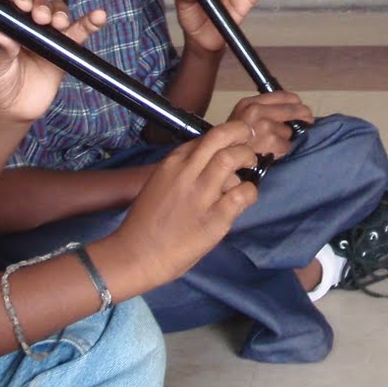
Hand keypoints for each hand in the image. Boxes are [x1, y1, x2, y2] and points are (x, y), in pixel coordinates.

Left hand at [0, 0, 106, 123]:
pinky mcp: (62, 50)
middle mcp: (26, 25)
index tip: (23, 4)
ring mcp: (45, 36)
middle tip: (41, 18)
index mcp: (3, 23)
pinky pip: (78, 34)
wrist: (10, 111)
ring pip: (58, 15)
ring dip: (61, 14)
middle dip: (42, 6)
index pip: (12, 1)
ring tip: (60, 23)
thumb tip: (0, 33)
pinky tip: (99, 16)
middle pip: (39, 5)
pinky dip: (89, 24)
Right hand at [97, 121, 259, 293]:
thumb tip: (210, 165)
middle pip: (220, 136)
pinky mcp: (215, 218)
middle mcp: (186, 173)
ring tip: (250, 168)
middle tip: (250, 139)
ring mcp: (201, 194)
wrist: (137, 255)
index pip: (206, 137)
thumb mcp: (159, 184)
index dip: (225, 137)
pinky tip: (245, 198)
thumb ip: (182, 171)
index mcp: (172, 163)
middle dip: (241, 131)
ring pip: (233, 158)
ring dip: (247, 158)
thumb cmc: (146, 222)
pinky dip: (249, 191)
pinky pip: (242, 194)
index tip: (233, 143)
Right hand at [227, 91, 312, 160]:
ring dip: (284, 139)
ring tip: (271, 145)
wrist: (223, 157)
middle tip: (309, 120)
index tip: (301, 106)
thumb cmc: (232, 141)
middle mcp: (256, 111)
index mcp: (249, 103)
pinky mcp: (270, 141)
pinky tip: (271, 153)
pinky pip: (286, 145)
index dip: (295, 101)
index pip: (282, 95)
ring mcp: (264, 125)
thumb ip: (261, 110)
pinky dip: (281, 151)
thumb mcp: (241, 118)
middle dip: (303, 115)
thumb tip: (291, 109)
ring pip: (289, 131)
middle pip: (293, 109)